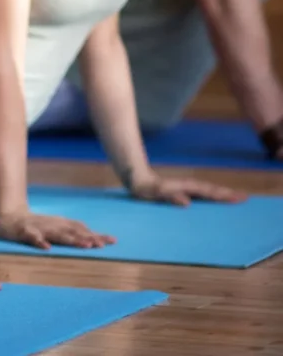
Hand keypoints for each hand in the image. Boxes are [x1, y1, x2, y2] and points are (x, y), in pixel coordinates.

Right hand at [0, 211, 115, 249]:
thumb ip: (74, 232)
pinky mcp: (25, 231)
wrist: (9, 216)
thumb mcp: (57, 227)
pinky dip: (40, 242)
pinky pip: (33, 237)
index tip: (113, 241)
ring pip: (57, 234)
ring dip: (71, 239)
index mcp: (61, 224)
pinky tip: (47, 248)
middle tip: (101, 245)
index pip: (82, 229)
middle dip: (87, 238)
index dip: (96, 234)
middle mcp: (54, 225)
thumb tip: (97, 239)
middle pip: (73, 231)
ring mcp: (40, 228)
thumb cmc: (37, 225)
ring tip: (84, 245)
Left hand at [130, 175, 246, 205]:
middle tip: (245, 198)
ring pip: (208, 191)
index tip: (237, 198)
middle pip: (212, 190)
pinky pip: (202, 194)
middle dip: (228, 194)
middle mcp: (189, 186)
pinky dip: (212, 196)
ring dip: (222, 194)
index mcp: (186, 187)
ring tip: (236, 198)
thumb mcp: (156, 193)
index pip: (208, 192)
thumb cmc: (146, 188)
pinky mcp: (183, 191)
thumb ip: (170, 196)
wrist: (137, 180)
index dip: (222, 195)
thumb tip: (187, 202)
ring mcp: (186, 188)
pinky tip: (216, 201)